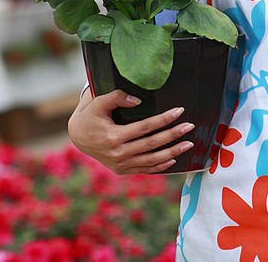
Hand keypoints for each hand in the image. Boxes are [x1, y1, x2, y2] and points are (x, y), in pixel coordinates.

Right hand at [67, 89, 194, 173]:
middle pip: (152, 144)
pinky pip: (145, 170)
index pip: (145, 127)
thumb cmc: (91, 116)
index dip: (163, 119)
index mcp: (113, 136)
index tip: (179, 111)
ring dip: (172, 153)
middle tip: (189, 126)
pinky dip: (160, 166)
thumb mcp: (98, 102)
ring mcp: (121, 164)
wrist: (78, 137)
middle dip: (173, 135)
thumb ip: (117, 97)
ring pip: (151, 160)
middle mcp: (118, 153)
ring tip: (188, 144)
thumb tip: (138, 100)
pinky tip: (173, 159)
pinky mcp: (122, 170)